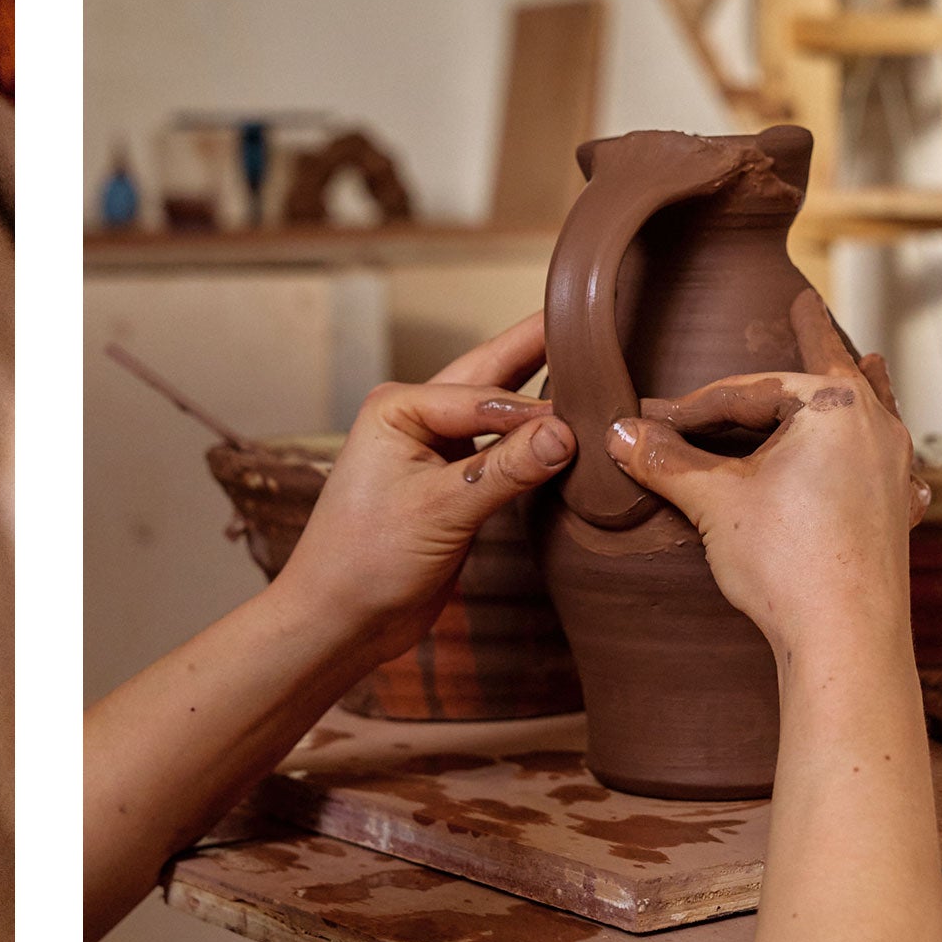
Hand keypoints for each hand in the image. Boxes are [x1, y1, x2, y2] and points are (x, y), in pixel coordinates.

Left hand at [272, 313, 575, 666]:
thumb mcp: (439, 511)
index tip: (597, 408)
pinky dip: (538, 446)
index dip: (542, 403)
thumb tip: (567, 433)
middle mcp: (418, 417)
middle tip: (602, 320)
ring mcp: (437, 450)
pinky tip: (574, 434)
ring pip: (504, 415)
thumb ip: (504, 471)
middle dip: (545, 350)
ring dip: (546, 400)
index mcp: (400, 406)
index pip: (488, 393)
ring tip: (602, 370)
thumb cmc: (364, 562)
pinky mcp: (456, 485)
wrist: (339, 621)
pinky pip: (506, 454)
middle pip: (496, 376)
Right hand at [606, 293, 926, 660]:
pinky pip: (890, 462)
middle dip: (811, 340)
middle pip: (826, 374)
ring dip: (862, 381)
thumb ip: (666, 459)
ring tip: (870, 357)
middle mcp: (874, 427)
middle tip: (805, 305)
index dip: (691, 405)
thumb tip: (618, 431)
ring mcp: (894, 470)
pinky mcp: (897, 513)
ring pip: (873, 409)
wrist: (844, 638)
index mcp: (832, 406)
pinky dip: (878, 448)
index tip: (651, 417)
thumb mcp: (713, 500)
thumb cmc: (785, 561)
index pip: (745, 392)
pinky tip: (890, 460)